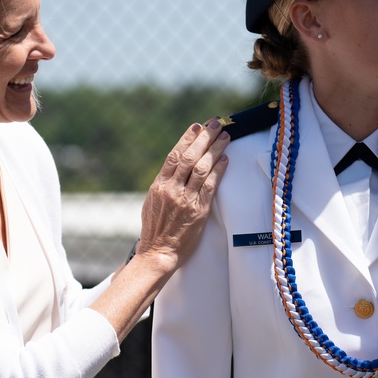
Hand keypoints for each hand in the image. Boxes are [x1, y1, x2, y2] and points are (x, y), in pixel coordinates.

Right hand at [134, 118, 228, 271]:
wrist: (158, 253)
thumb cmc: (155, 229)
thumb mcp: (153, 202)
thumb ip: (164, 184)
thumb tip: (176, 168)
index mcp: (159, 185)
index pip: (174, 155)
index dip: (187, 139)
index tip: (196, 126)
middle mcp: (171, 189)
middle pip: (190, 157)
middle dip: (204, 138)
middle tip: (215, 124)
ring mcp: (184, 199)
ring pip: (201, 168)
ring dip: (215, 150)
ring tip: (225, 137)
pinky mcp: (198, 211)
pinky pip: (210, 186)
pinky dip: (218, 171)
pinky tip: (225, 159)